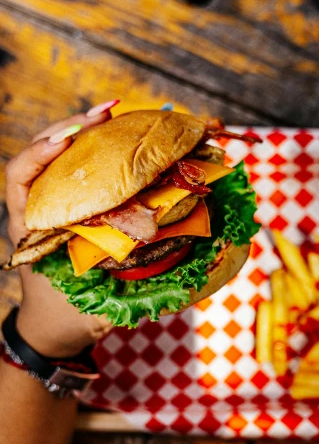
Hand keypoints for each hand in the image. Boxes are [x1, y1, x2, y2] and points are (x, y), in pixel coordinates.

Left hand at [5, 105, 118, 357]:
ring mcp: (57, 207)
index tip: (68, 142)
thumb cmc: (69, 316)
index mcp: (30, 227)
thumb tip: (172, 250)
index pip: (20, 177)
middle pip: (44, 154)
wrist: (56, 329)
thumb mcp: (92, 301)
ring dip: (88, 134)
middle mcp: (40, 210)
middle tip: (107, 114)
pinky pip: (83, 174)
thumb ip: (123, 278)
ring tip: (117, 115)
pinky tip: (122, 141)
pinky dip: (100, 155)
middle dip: (72, 128)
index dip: (39, 154)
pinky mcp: (75, 210)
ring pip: (65, 158)